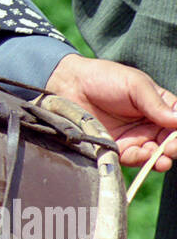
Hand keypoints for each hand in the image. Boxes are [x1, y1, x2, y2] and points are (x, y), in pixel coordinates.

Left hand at [45, 53, 176, 170]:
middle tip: (169, 150)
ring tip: (161, 160)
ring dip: (160, 159)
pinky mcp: (117, 148)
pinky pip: (133, 159)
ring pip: (154, 154)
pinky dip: (140, 160)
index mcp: (159, 106)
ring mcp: (134, 138)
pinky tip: (143, 156)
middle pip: (169, 142)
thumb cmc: (105, 78)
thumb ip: (156, 104)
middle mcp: (149, 124)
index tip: (176, 137)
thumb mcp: (136, 86)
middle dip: (172, 148)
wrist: (71, 85)